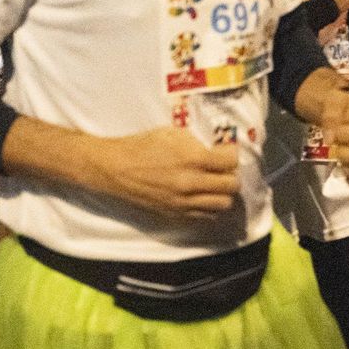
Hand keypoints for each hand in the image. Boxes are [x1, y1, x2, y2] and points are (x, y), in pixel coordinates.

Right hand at [93, 128, 239, 219]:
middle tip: (223, 169)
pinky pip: (206, 216)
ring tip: (215, 184)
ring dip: (223, 193)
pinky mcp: (177, 214)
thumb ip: (197, 143)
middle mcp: (192, 183)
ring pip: (223, 204)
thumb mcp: (172, 133)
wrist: (116, 169)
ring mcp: (184, 202)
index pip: (231, 161)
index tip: (226, 152)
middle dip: (231, 175)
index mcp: (192, 158)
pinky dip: (209, 206)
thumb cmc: (142, 146)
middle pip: (232, 186)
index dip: (231, 154)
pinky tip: (202, 196)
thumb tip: (215, 150)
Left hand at [317, 89, 348, 188]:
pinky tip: (344, 172)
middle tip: (334, 153)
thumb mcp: (332, 102)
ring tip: (339, 164)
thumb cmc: (339, 108)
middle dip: (347, 159)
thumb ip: (330, 116)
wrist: (342, 113)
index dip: (342, 137)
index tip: (329, 137)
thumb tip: (330, 139)